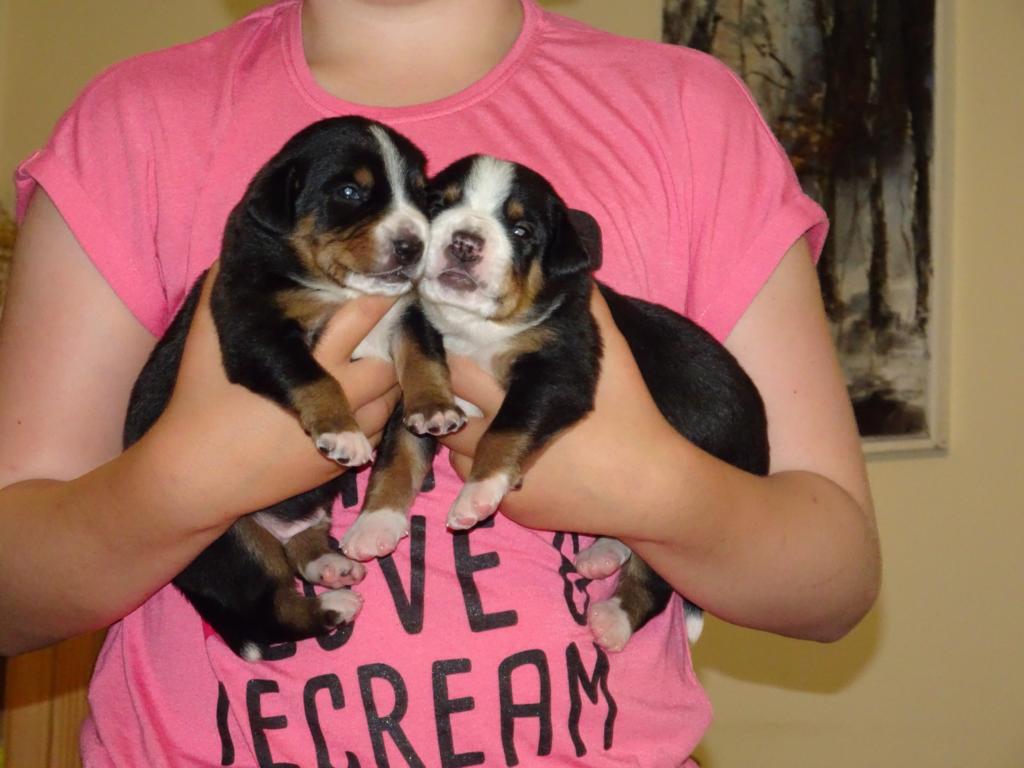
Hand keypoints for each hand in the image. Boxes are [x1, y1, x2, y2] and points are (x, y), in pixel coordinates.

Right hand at [134, 265, 399, 527]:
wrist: (197, 478)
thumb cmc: (199, 402)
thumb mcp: (207, 340)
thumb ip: (222, 290)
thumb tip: (235, 252)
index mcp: (305, 361)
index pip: (361, 319)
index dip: (378, 299)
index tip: (386, 281)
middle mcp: (335, 397)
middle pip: (391, 361)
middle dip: (394, 342)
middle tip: (393, 324)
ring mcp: (343, 434)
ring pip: (393, 397)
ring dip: (390, 378)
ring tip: (381, 356)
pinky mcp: (341, 464)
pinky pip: (380, 429)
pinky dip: (378, 410)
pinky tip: (366, 395)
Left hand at [439, 288, 682, 535]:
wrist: (652, 491)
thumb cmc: (633, 414)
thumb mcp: (612, 354)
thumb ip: (586, 308)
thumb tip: (572, 270)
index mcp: (530, 387)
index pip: (458, 364)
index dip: (451, 350)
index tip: (456, 343)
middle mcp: (510, 434)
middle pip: (445, 404)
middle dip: (447, 390)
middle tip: (463, 378)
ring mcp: (506, 476)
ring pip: (452, 444)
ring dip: (462, 427)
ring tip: (491, 413)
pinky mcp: (510, 509)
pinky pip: (472, 479)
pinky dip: (479, 462)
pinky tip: (507, 449)